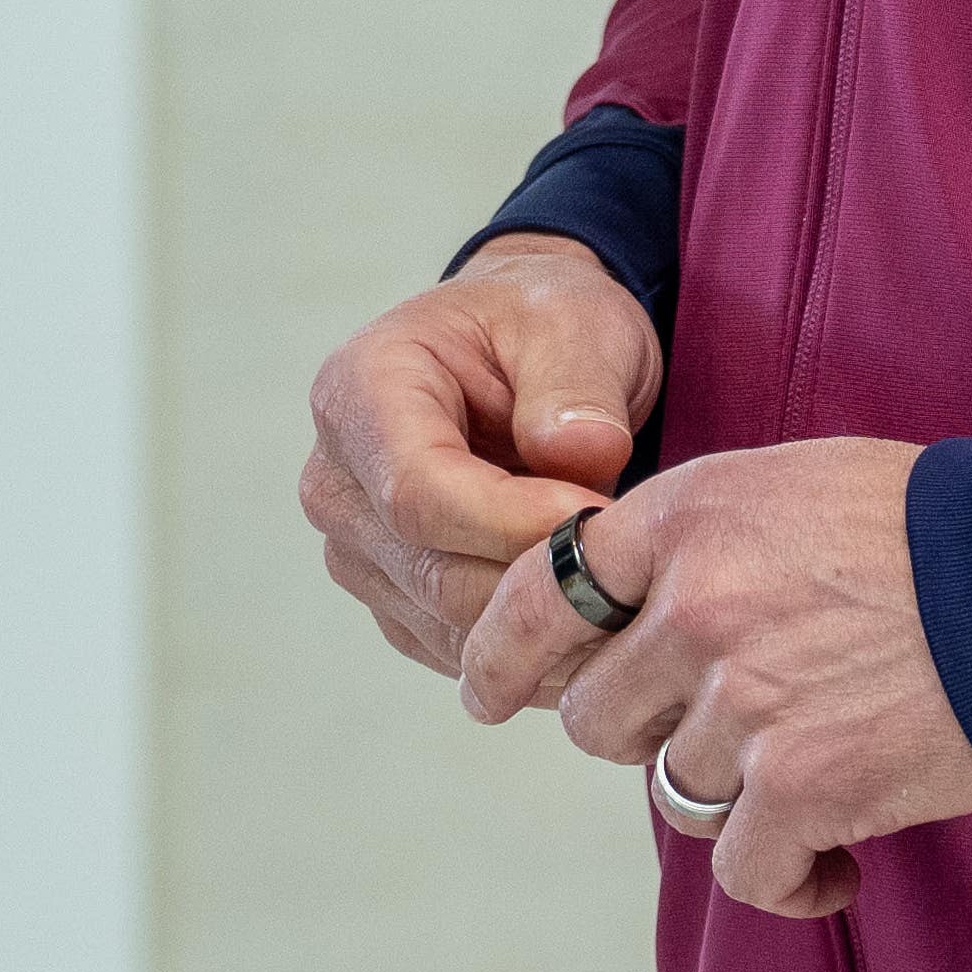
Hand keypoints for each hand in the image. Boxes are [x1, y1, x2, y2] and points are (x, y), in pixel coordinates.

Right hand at [297, 234, 661, 671]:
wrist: (523, 354)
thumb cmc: (541, 325)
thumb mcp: (575, 322)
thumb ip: (576, 385)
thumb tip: (578, 455)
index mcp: (360, 392)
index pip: (418, 492)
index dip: (512, 523)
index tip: (601, 519)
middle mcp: (337, 481)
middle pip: (434, 573)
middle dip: (542, 579)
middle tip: (634, 567)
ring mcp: (357, 548)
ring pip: (450, 626)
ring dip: (543, 623)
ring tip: (622, 590)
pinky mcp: (392, 598)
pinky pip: (459, 649)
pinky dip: (530, 649)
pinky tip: (589, 614)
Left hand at [455, 436, 971, 917]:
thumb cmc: (930, 525)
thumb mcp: (784, 485)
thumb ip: (694, 541)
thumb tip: (633, 617)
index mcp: (679, 518)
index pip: (540, 598)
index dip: (502, 658)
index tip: (484, 690)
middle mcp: (692, 607)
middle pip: (597, 716)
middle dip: (649, 733)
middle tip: (730, 733)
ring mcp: (743, 702)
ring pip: (672, 791)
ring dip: (734, 799)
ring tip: (810, 785)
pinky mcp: (804, 787)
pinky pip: (744, 869)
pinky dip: (790, 882)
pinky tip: (835, 870)